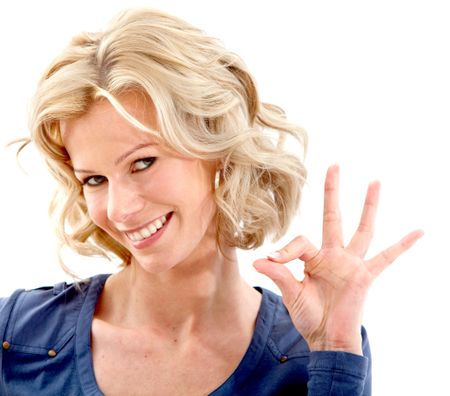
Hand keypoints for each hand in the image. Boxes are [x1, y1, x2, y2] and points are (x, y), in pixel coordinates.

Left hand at [253, 165, 422, 354]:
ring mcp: (351, 263)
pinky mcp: (366, 276)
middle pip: (334, 216)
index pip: (300, 241)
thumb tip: (257, 260)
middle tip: (334, 165)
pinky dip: (403, 246)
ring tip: (375, 181)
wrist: (327, 339)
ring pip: (363, 229)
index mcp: (312, 258)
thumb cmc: (308, 316)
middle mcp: (333, 255)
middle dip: (333, 192)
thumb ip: (278, 275)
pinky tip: (419, 231)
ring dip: (368, 206)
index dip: (285, 249)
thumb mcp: (290, 294)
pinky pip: (387, 258)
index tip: (272, 261)